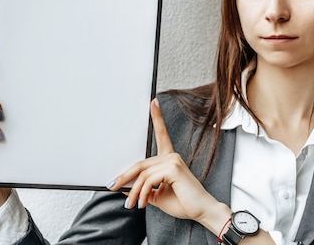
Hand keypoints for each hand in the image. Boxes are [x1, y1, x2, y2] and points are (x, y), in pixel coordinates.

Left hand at [108, 99, 230, 231]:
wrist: (201, 212)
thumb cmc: (183, 203)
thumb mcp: (156, 196)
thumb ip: (143, 189)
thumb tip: (124, 186)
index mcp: (169, 159)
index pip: (161, 135)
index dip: (157, 117)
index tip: (153, 102)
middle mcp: (171, 156)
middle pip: (140, 163)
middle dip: (124, 176)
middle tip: (112, 186)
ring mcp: (173, 160)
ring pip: (142, 174)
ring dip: (134, 191)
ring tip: (132, 204)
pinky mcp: (173, 168)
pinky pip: (149, 179)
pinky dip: (142, 192)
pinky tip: (143, 202)